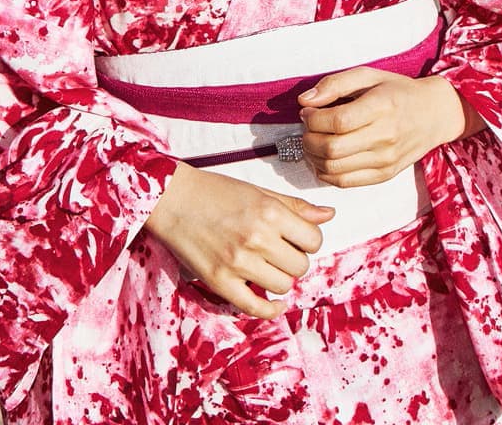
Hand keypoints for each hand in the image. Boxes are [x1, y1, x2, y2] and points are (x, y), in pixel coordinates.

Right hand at [140, 165, 333, 318]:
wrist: (172, 199)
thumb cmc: (216, 192)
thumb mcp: (260, 192)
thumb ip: (295, 206)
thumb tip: (329, 215)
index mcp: (270, 213)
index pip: (313, 240)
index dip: (309, 240)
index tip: (296, 238)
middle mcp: (257, 239)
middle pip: (300, 266)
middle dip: (295, 259)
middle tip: (280, 251)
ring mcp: (238, 263)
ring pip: (283, 285)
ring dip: (281, 278)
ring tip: (267, 266)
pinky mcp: (219, 281)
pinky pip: (255, 307)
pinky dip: (270, 309)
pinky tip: (275, 302)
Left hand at [298, 68, 477, 188]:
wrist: (435, 115)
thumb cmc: (399, 92)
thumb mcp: (369, 76)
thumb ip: (335, 84)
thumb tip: (305, 100)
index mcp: (382, 106)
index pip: (337, 121)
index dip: (313, 119)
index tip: (308, 112)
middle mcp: (386, 136)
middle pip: (332, 148)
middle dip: (309, 139)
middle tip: (308, 128)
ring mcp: (386, 160)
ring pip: (333, 168)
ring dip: (313, 157)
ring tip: (315, 142)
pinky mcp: (384, 175)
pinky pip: (344, 182)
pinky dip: (326, 172)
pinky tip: (325, 158)